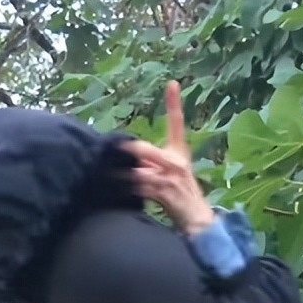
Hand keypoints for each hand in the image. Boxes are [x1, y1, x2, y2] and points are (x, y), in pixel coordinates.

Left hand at [122, 81, 214, 234]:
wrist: (197, 219)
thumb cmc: (180, 195)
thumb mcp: (170, 173)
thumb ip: (151, 164)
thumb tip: (124, 159)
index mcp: (179, 153)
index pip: (177, 123)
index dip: (174, 103)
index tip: (172, 83)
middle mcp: (177, 162)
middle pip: (146, 150)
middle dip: (128, 152)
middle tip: (111, 148)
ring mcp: (172, 178)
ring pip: (140, 171)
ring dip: (122, 175)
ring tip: (105, 173)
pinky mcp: (167, 194)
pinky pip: (142, 189)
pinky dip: (128, 189)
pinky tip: (117, 191)